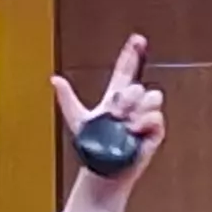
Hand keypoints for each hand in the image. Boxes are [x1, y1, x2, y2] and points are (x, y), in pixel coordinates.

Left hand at [55, 34, 168, 193]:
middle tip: (115, 113)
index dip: (131, 54)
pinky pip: (156, 117)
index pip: (126, 71)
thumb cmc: (92, 149)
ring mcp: (144, 118)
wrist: (102, 172)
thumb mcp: (76, 119)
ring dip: (137, 109)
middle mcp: (132, 105)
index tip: (137, 39)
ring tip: (124, 123)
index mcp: (116, 99)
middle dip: (126, 98)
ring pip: (152, 97)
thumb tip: (55, 79)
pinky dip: (143, 123)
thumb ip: (67, 98)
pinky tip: (133, 131)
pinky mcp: (154, 132)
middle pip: (138, 86)